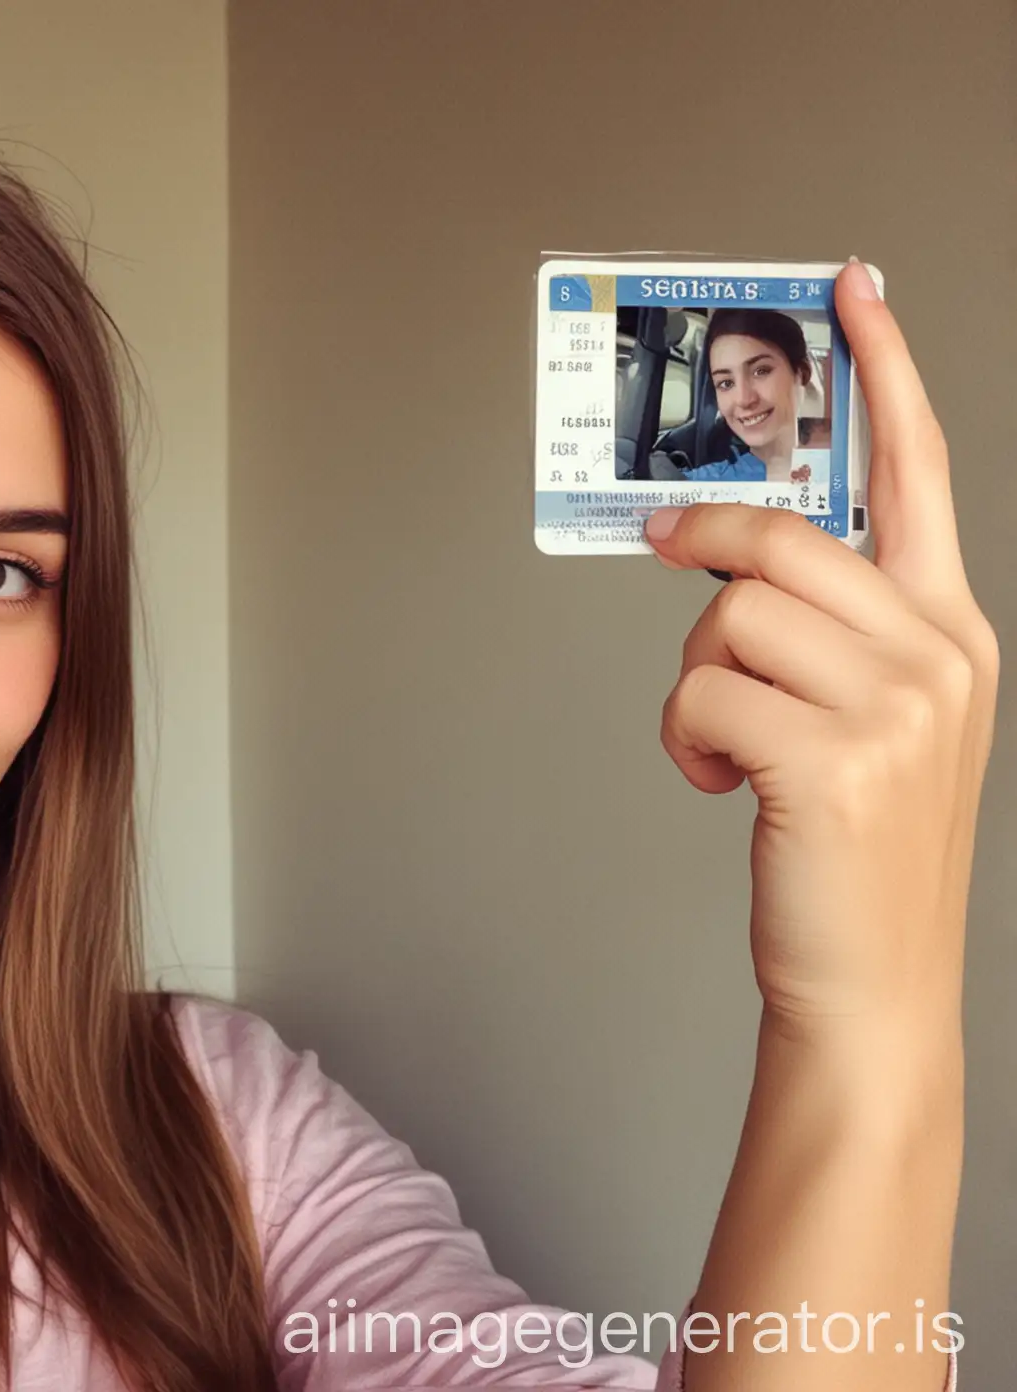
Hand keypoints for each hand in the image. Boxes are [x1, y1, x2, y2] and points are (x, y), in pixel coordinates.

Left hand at [644, 262, 998, 1035]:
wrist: (873, 979)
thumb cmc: (854, 845)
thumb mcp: (871, 715)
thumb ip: (831, 624)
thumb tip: (728, 555)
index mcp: (950, 628)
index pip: (917, 470)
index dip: (886, 371)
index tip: (851, 290)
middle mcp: (939, 651)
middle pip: (780, 539)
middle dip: (701, 555)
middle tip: (664, 554)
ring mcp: (897, 706)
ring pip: (728, 616)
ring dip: (694, 680)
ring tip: (722, 743)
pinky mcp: (833, 761)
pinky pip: (699, 694)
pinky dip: (681, 740)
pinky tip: (718, 784)